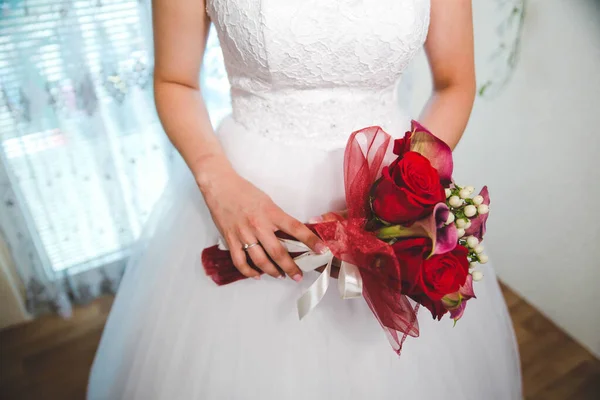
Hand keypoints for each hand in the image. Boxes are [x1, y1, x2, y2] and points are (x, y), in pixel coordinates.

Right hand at [199, 161, 327, 280]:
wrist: (220, 186)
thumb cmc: (245, 191)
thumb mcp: (268, 202)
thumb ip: (278, 218)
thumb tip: (291, 235)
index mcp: (271, 213)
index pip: (296, 229)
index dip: (311, 241)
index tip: (322, 251)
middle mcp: (259, 225)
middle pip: (278, 252)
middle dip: (291, 267)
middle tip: (298, 275)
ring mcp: (243, 234)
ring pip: (261, 261)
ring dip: (273, 272)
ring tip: (280, 275)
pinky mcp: (230, 240)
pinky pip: (240, 262)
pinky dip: (249, 272)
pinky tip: (257, 275)